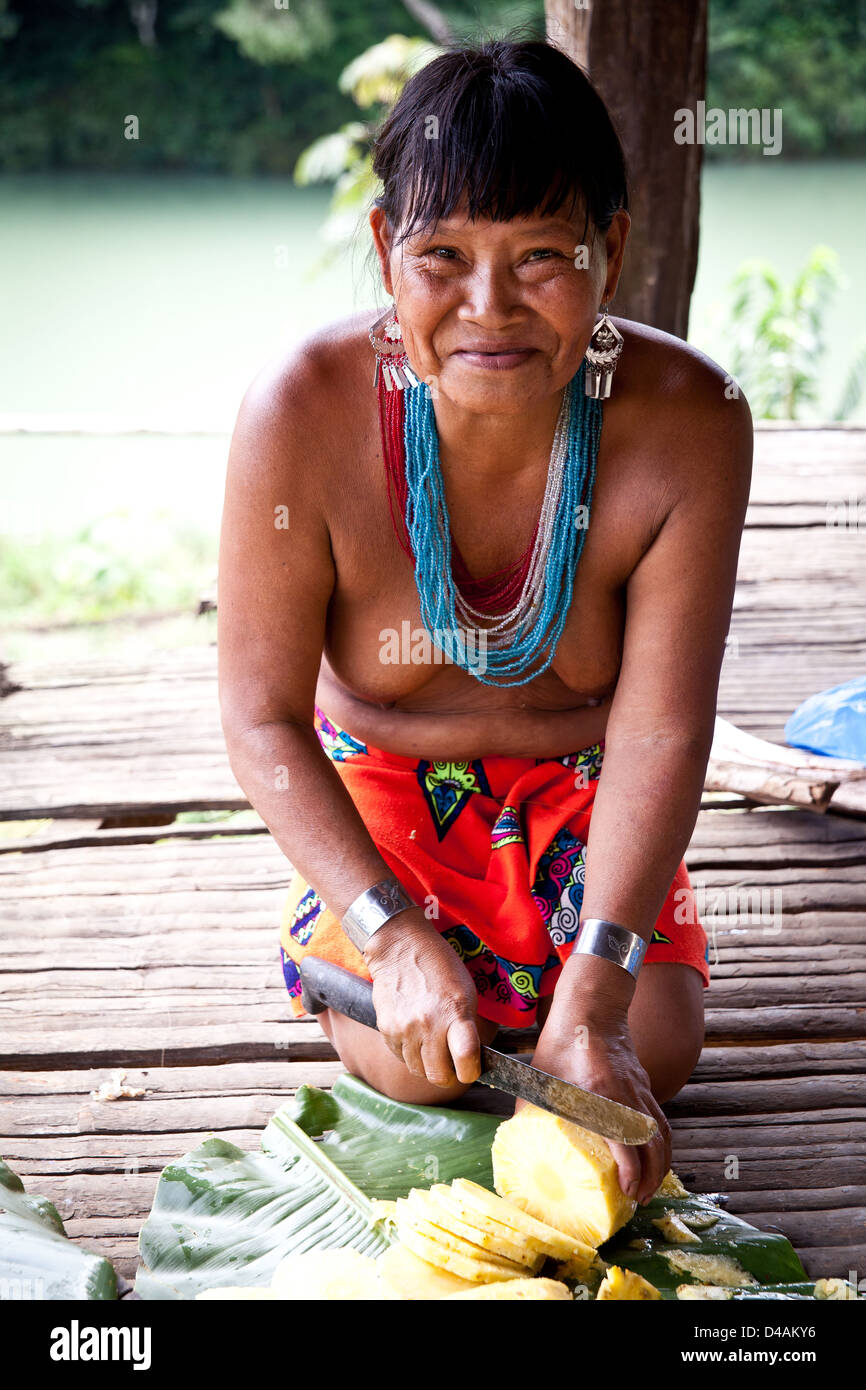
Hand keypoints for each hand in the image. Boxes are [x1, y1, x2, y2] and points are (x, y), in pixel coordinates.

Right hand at [363, 908, 481, 1087]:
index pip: (465, 1059)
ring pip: (418, 1071)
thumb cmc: (439, 967)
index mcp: (454, 1012)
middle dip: (449, 1076)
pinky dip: (410, 1054)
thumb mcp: (465, 991)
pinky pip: (401, 1058)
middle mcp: (428, 1024)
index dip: (471, 1072)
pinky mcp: (386, 1030)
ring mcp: (405, 1029)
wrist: (400, 948)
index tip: (471, 1069)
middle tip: (452, 1066)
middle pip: (439, 1076)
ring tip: (433, 1046)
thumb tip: (470, 1058)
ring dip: (427, 1066)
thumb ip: (468, 1026)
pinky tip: (416, 1036)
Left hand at [528, 1005, 670, 1206]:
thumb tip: (519, 1145)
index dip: (631, 1169)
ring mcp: (640, 1087)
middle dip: (651, 1176)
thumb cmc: (562, 1041)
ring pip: (662, 1131)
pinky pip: (660, 1118)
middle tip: (640, 1199)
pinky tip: (652, 1156)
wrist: (591, 1007)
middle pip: (653, 1141)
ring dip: (660, 1162)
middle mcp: (628, 1092)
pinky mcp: (644, 1084)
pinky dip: (660, 1142)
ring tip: (649, 1186)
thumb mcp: (539, 1078)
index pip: (626, 1138)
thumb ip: (530, 1113)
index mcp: (601, 1092)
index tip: (627, 1190)